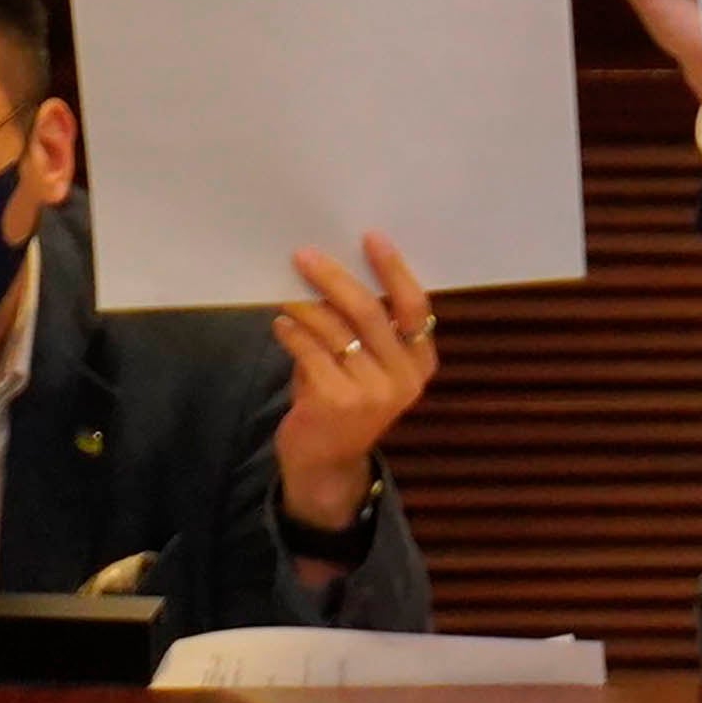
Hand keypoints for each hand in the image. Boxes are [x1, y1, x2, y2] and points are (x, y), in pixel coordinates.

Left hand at [270, 237, 437, 541]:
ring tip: (286, 291)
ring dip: (305, 305)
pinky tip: (280, 324)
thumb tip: (328, 272)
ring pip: (334, 329)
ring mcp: (373, 392)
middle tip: (305, 256)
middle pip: (369, 311)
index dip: (394, 270)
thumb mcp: (365, 366)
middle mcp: (404, 377)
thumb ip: (358, 329)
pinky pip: (309, 352)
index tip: (370, 238)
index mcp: (420, 362)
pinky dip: (292, 333)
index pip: (414, 306)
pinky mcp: (338, 402)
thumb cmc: (342, 402)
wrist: (326, 464)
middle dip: (334, 278)